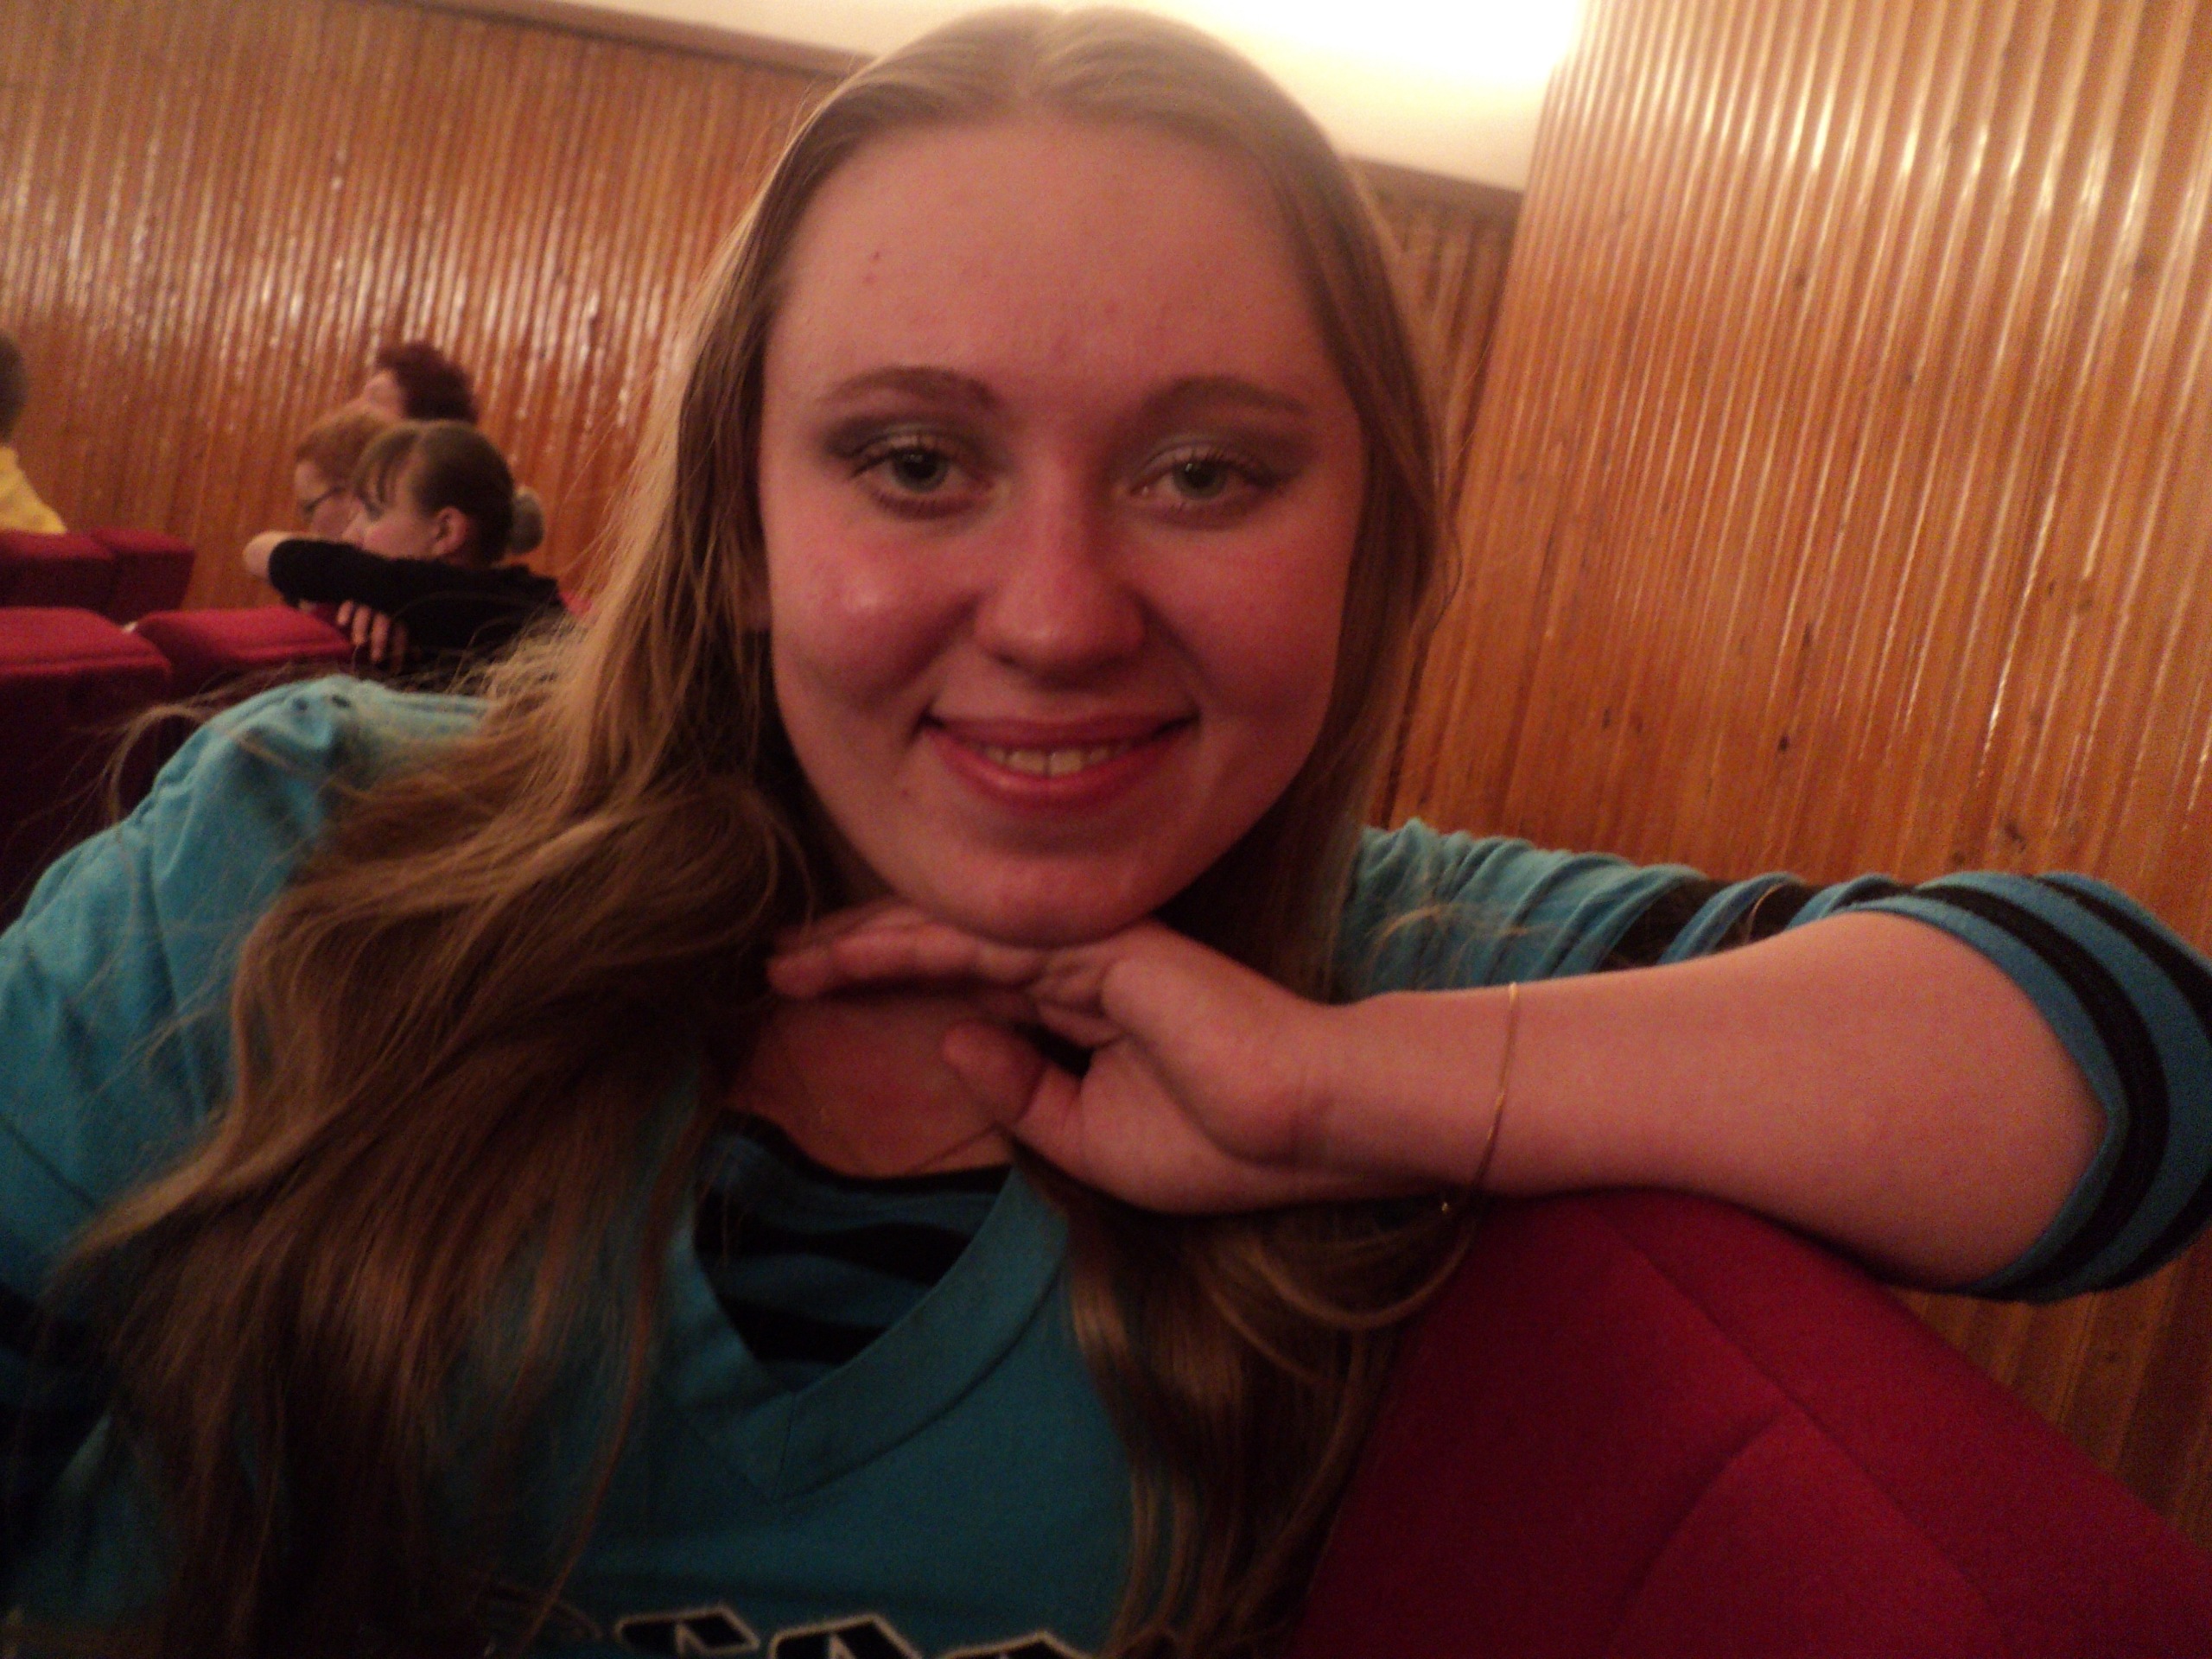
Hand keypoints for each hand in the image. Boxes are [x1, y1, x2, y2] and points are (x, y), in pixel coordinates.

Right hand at [333, 601, 409, 669]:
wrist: (365, 610)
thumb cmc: (383, 632)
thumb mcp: (395, 638)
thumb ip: (404, 646)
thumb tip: (418, 656)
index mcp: (396, 622)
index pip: (400, 634)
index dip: (399, 651)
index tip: (394, 669)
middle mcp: (383, 613)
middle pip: (383, 624)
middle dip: (380, 641)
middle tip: (376, 659)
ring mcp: (367, 607)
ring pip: (365, 614)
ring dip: (362, 629)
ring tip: (358, 643)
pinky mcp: (352, 603)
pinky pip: (349, 605)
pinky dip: (345, 612)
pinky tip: (342, 624)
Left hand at [768, 905, 1413, 1211]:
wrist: (1304, 1124)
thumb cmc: (1218, 1142)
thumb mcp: (1090, 1140)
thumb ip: (1020, 1090)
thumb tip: (951, 1039)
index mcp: (1079, 1009)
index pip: (967, 983)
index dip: (893, 985)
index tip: (820, 999)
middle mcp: (1075, 966)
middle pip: (945, 946)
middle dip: (858, 953)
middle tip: (777, 968)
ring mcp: (1086, 949)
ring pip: (952, 932)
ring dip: (863, 945)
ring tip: (787, 962)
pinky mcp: (1098, 945)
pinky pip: (986, 938)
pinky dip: (913, 944)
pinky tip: (850, 955)